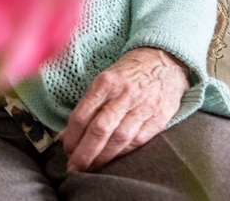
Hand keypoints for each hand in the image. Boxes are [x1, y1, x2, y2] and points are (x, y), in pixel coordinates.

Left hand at [59, 47, 188, 171]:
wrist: (163, 61)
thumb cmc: (127, 74)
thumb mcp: (103, 81)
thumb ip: (86, 108)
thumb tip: (66, 136)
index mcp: (105, 83)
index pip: (82, 115)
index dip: (72, 137)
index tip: (66, 150)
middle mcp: (124, 95)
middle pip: (100, 130)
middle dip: (85, 153)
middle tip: (75, 168)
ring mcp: (143, 106)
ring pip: (119, 138)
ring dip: (103, 157)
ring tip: (92, 168)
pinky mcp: (159, 118)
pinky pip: (139, 140)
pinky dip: (123, 153)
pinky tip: (114, 160)